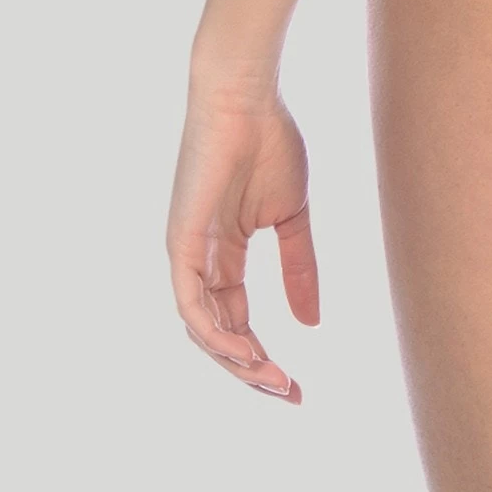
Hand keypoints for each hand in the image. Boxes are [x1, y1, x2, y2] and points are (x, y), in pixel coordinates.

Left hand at [166, 78, 319, 402]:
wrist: (248, 97)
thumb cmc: (270, 142)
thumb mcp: (292, 218)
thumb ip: (299, 268)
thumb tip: (310, 323)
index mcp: (223, 255)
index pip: (236, 322)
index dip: (264, 357)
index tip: (297, 386)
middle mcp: (199, 261)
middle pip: (218, 335)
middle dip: (252, 371)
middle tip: (289, 394)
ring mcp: (187, 253)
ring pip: (202, 329)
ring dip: (237, 361)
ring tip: (273, 381)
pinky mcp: (180, 242)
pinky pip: (190, 304)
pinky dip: (216, 333)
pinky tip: (247, 352)